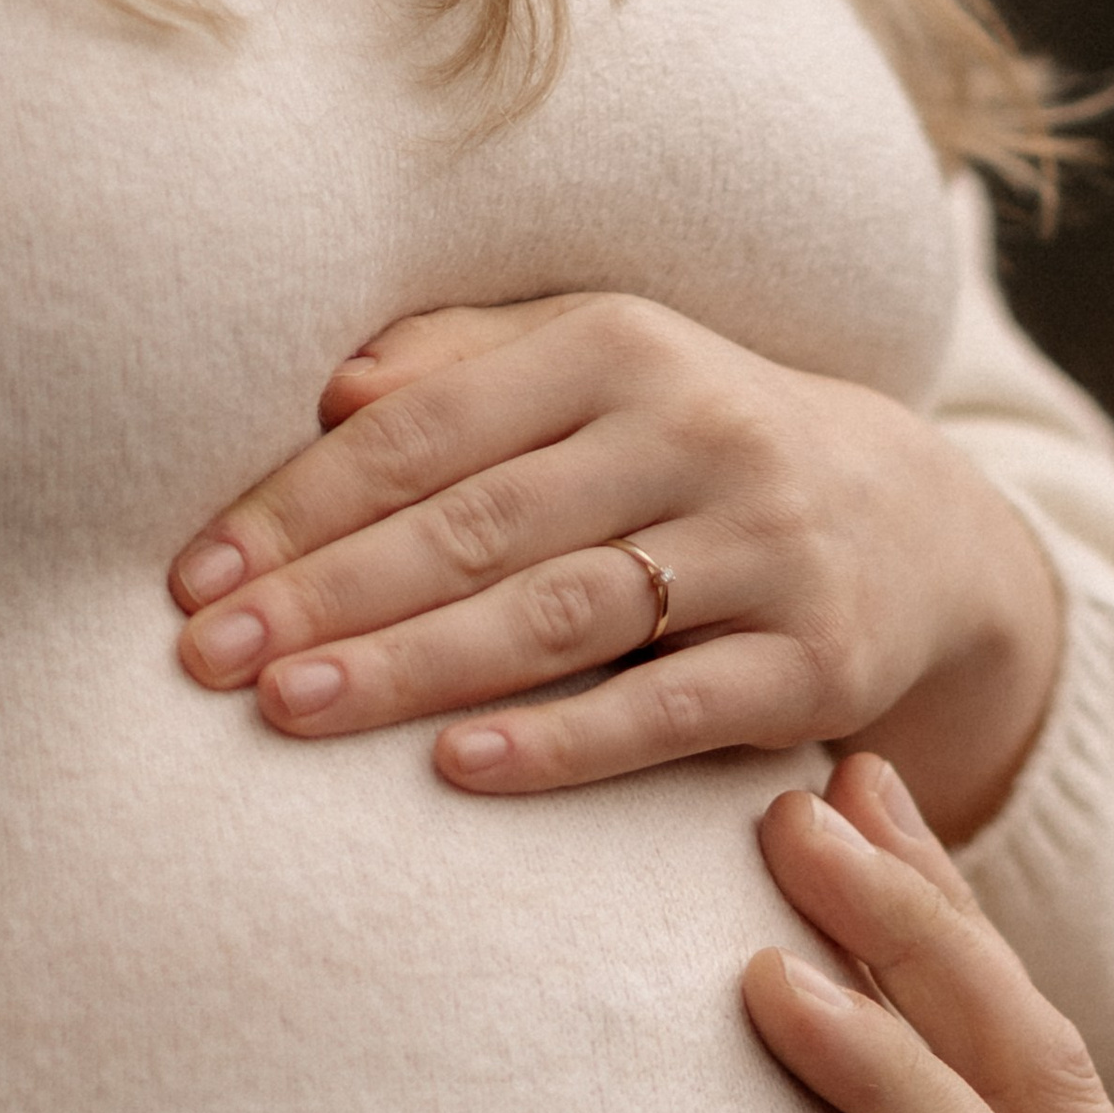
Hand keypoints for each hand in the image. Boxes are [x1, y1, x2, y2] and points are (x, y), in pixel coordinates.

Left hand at [168, 296, 1060, 835]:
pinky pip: (670, 711)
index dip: (301, 503)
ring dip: (415, 665)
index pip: (426, 427)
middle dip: (329, 593)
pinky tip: (457, 768)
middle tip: (205, 659)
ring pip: (561, 613)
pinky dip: (562, 742)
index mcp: (619, 344)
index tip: (193, 579)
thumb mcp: (598, 371)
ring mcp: (764, 550)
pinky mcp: (815, 664)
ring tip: (290, 709)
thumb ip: (464, 368)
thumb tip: (329, 389)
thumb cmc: (694, 449)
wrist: (919, 525)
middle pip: (480, 521)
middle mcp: (698, 431)